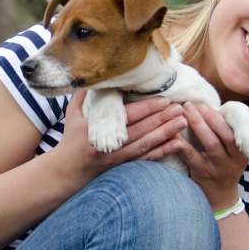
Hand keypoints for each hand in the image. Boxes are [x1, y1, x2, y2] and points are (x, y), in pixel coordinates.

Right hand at [53, 91, 188, 179]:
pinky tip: (177, 144)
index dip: (146, 108)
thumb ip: (85, 96)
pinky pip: (146, 160)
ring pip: (145, 145)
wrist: (66, 173)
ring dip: (166, 134)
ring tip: (182, 122)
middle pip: (139, 131)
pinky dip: (162, 152)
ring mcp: (117, 160)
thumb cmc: (70, 140)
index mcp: (95, 129)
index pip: (126, 117)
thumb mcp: (72, 115)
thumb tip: (96, 76)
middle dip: (161, 119)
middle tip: (179, 108)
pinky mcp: (123, 169)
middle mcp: (108, 145)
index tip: (163, 99)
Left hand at [173, 100, 248, 206]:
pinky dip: (182, 145)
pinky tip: (174, 134)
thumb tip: (238, 104)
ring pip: (212, 144)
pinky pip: (192, 157)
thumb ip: (238, 129)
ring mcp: (221, 167)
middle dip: (215, 117)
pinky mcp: (204, 174)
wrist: (220, 196)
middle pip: (230, 136)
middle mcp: (238, 159)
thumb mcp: (240, 150)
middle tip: (200, 104)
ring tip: (187, 110)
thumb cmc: (228, 164)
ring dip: (198, 125)